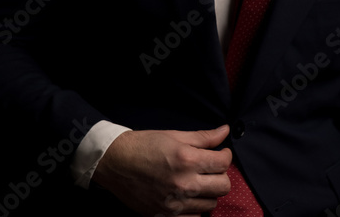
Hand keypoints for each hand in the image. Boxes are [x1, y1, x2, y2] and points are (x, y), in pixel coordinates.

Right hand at [91, 124, 231, 215]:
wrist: (114, 162)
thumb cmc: (143, 145)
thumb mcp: (174, 135)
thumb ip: (203, 137)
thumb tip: (225, 131)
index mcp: (187, 159)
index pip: (223, 163)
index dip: (226, 156)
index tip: (221, 153)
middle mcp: (183, 183)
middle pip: (223, 186)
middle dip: (221, 175)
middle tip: (211, 168)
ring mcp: (175, 203)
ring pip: (211, 204)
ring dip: (208, 192)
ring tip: (197, 182)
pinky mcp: (165, 215)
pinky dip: (194, 208)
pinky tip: (187, 196)